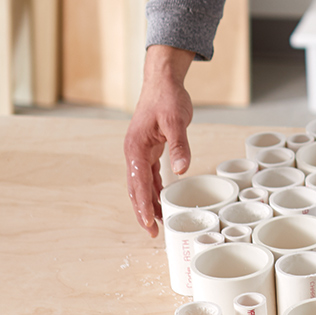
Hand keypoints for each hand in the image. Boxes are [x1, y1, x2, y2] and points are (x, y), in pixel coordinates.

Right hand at [123, 45, 195, 236]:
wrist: (163, 81)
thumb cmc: (167, 98)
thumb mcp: (176, 121)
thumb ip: (179, 145)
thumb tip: (181, 170)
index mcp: (136, 148)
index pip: (137, 184)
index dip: (142, 206)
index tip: (148, 224)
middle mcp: (134, 152)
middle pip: (136, 189)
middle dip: (143, 211)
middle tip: (153, 233)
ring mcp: (140, 151)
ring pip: (142, 184)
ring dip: (149, 202)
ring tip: (159, 223)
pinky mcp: (149, 149)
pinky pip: (149, 175)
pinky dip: (154, 189)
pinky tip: (162, 200)